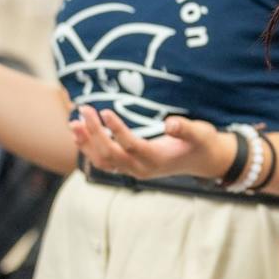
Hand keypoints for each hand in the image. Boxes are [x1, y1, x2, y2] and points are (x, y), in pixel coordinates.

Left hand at [68, 107, 231, 182]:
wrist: (203, 161)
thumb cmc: (202, 144)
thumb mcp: (200, 133)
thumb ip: (185, 128)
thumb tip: (170, 123)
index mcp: (157, 160)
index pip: (131, 146)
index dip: (116, 130)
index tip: (105, 111)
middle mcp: (142, 169)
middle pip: (111, 154)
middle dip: (94, 133)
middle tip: (84, 108)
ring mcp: (134, 170)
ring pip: (103, 161)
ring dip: (87, 143)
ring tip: (74, 122)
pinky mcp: (130, 167)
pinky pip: (104, 162)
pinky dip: (90, 148)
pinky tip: (80, 133)